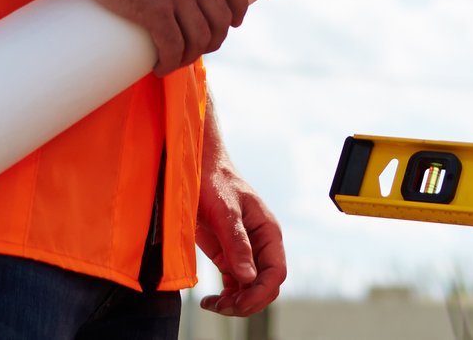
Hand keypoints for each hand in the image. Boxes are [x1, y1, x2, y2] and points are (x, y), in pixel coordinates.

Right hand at [59, 0, 248, 73]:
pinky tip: (160, 66)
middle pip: (220, 18)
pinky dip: (170, 63)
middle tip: (196, 48)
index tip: (233, 23)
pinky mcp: (153, 9)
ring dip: (189, 56)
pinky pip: (173, 47)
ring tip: (174, 60)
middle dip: (213, 40)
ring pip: (199, 38)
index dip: (238, 9)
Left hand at [197, 142, 286, 315]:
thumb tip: (248, 277)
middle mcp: (260, 245)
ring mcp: (245, 252)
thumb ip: (236, 242)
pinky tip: (210, 301)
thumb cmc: (215, 181)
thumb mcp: (225, 210)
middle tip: (222, 307)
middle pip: (264, 286)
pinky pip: (235, 285)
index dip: (260, 292)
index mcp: (268, 232)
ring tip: (213, 305)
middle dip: (247, 302)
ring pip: (250, 289)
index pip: (275, 273)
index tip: (239, 302)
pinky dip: (226, 297)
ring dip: (235, 303)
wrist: (197, 167)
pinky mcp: (229, 255)